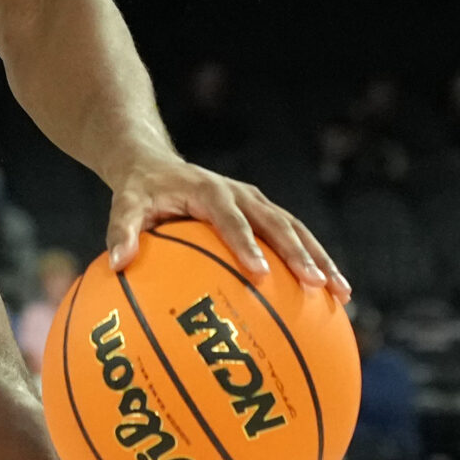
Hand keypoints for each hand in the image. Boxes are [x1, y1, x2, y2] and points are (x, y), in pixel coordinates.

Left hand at [106, 153, 350, 300]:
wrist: (153, 164)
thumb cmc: (139, 190)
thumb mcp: (125, 204)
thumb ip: (122, 231)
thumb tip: (118, 264)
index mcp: (209, 191)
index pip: (231, 219)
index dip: (247, 245)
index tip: (260, 274)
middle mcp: (240, 194)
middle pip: (277, 223)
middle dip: (300, 254)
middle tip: (317, 285)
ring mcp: (257, 202)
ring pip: (296, 230)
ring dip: (321, 259)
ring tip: (342, 295)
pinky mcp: (264, 213)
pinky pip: (295, 236)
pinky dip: (316, 261)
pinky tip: (332, 296)